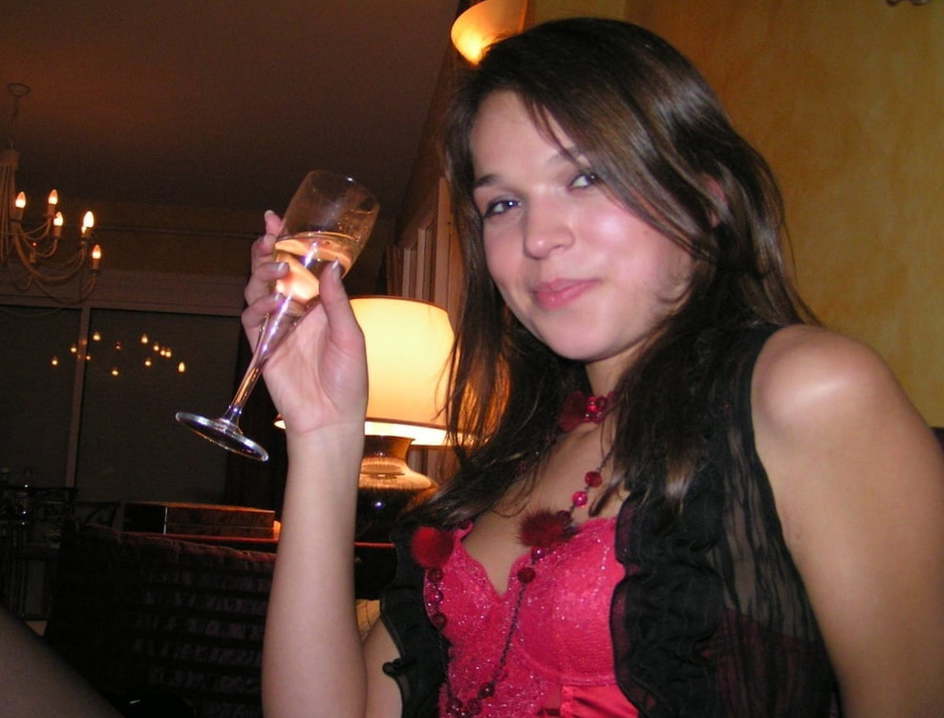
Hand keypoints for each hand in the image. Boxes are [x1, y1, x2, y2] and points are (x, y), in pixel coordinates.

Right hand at [241, 211, 366, 436]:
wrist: (330, 418)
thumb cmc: (348, 380)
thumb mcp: (351, 336)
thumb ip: (337, 302)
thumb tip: (331, 267)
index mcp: (320, 305)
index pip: (300, 267)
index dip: (286, 243)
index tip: (277, 219)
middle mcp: (297, 312)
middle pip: (273, 272)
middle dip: (267, 251)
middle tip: (268, 236)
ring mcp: (278, 328)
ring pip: (258, 290)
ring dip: (263, 275)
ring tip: (276, 270)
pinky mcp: (263, 346)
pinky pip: (251, 319)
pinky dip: (257, 308)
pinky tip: (271, 304)